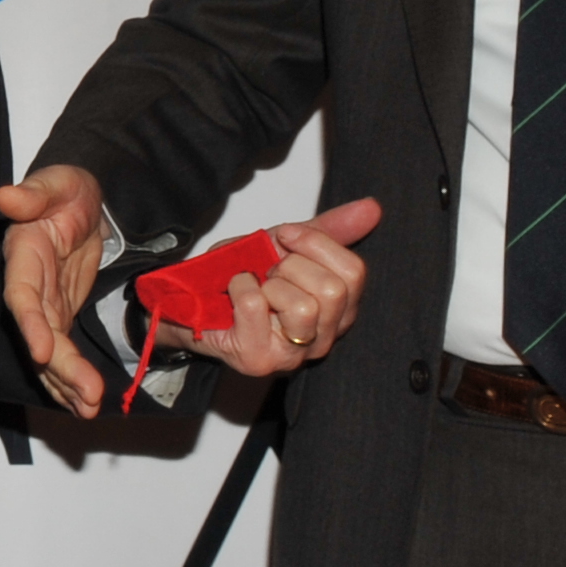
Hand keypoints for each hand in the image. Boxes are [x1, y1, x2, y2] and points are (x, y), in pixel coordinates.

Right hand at [0, 164, 109, 416]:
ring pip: (50, 353)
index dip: (30, 324)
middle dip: (60, 368)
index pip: (22, 295)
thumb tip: (6, 196)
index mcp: (23, 256)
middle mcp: (28, 289)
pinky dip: (71, 380)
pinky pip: (62, 354)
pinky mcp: (60, 317)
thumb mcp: (58, 182)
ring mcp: (44, 307)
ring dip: (67, 383)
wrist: (84, 204)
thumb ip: (34, 192)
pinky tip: (85, 404)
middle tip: (89, 394)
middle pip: (39, 335)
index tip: (42, 351)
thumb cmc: (67, 190)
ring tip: (90, 408)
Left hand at [176, 197, 382, 377]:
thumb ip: (329, 228)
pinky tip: (234, 294)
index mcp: (340, 309)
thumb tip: (373, 207)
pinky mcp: (259, 359)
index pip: (354, 273)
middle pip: (333, 291)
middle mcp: (325, 337)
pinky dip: (239, 286)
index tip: (286, 238)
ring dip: (269, 283)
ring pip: (303, 306)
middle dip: (291, 266)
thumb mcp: (287, 244)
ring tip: (256, 288)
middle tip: (268, 272)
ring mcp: (294, 354)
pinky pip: (254, 305)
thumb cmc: (246, 277)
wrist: (193, 300)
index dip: (316, 244)